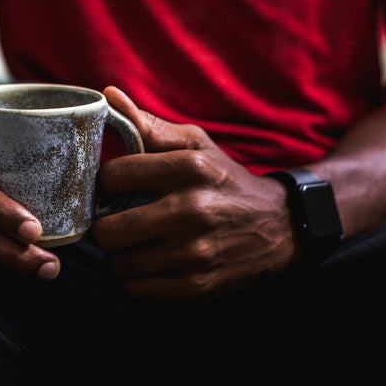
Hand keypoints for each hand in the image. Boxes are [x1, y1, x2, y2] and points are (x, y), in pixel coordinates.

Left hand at [92, 87, 298, 298]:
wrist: (279, 226)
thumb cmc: (225, 180)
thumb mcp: (195, 145)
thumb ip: (148, 125)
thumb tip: (108, 96)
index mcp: (189, 168)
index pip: (111, 177)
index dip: (106, 182)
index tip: (115, 186)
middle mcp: (192, 210)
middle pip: (107, 230)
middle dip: (106, 226)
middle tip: (118, 220)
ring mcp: (195, 252)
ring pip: (118, 264)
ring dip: (121, 255)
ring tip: (136, 243)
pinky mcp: (198, 285)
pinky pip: (136, 289)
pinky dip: (136, 279)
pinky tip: (151, 263)